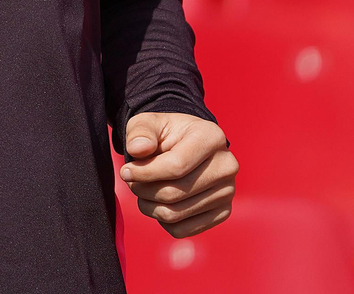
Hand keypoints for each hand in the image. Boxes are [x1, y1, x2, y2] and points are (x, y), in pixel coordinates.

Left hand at [121, 111, 237, 237]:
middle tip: (131, 182)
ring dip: (149, 206)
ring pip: (175, 214)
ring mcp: (228, 192)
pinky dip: (162, 221)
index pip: (176, 166)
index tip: (125, 171)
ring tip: (142, 191)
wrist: (185, 145)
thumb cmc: (164, 134)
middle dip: (143, 190)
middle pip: (174, 193)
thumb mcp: (148, 123)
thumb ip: (140, 132)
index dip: (145, 172)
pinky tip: (158, 203)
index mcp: (211, 137)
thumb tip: (137, 149)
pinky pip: (183, 230)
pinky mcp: (223, 212)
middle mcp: (227, 166)